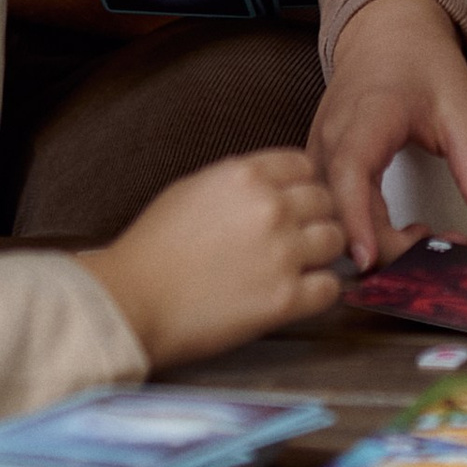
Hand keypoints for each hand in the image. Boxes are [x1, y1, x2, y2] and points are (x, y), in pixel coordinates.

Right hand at [74, 150, 345, 365]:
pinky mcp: (284, 299)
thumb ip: (237, 182)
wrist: (131, 302)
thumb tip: (266, 185)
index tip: (294, 204)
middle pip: (325, 201)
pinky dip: (320, 291)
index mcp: (246, 175)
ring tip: (301, 267)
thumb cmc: (151, 249)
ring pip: (335, 240)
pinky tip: (300, 295)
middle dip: (315, 218)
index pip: (304, 165)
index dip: (301, 186)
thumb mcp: (192, 189)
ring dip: (321, 253)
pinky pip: (329, 288)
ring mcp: (281, 252)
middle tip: (300, 239)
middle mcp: (270, 207)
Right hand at [312, 0, 466, 270]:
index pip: (350, 176)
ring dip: (375, 243)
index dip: (356, 222)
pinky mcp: (317, 166)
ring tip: (427, 233)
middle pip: (340, 211)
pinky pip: (328, 210)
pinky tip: (401, 228)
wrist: (386, 30)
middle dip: (387, 247)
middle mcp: (329, 140)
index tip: (372, 261)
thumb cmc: (421, 64)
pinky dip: (362, 232)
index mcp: (364, 118)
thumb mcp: (460, 108)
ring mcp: (317, 154)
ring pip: (330, 217)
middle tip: (443, 245)